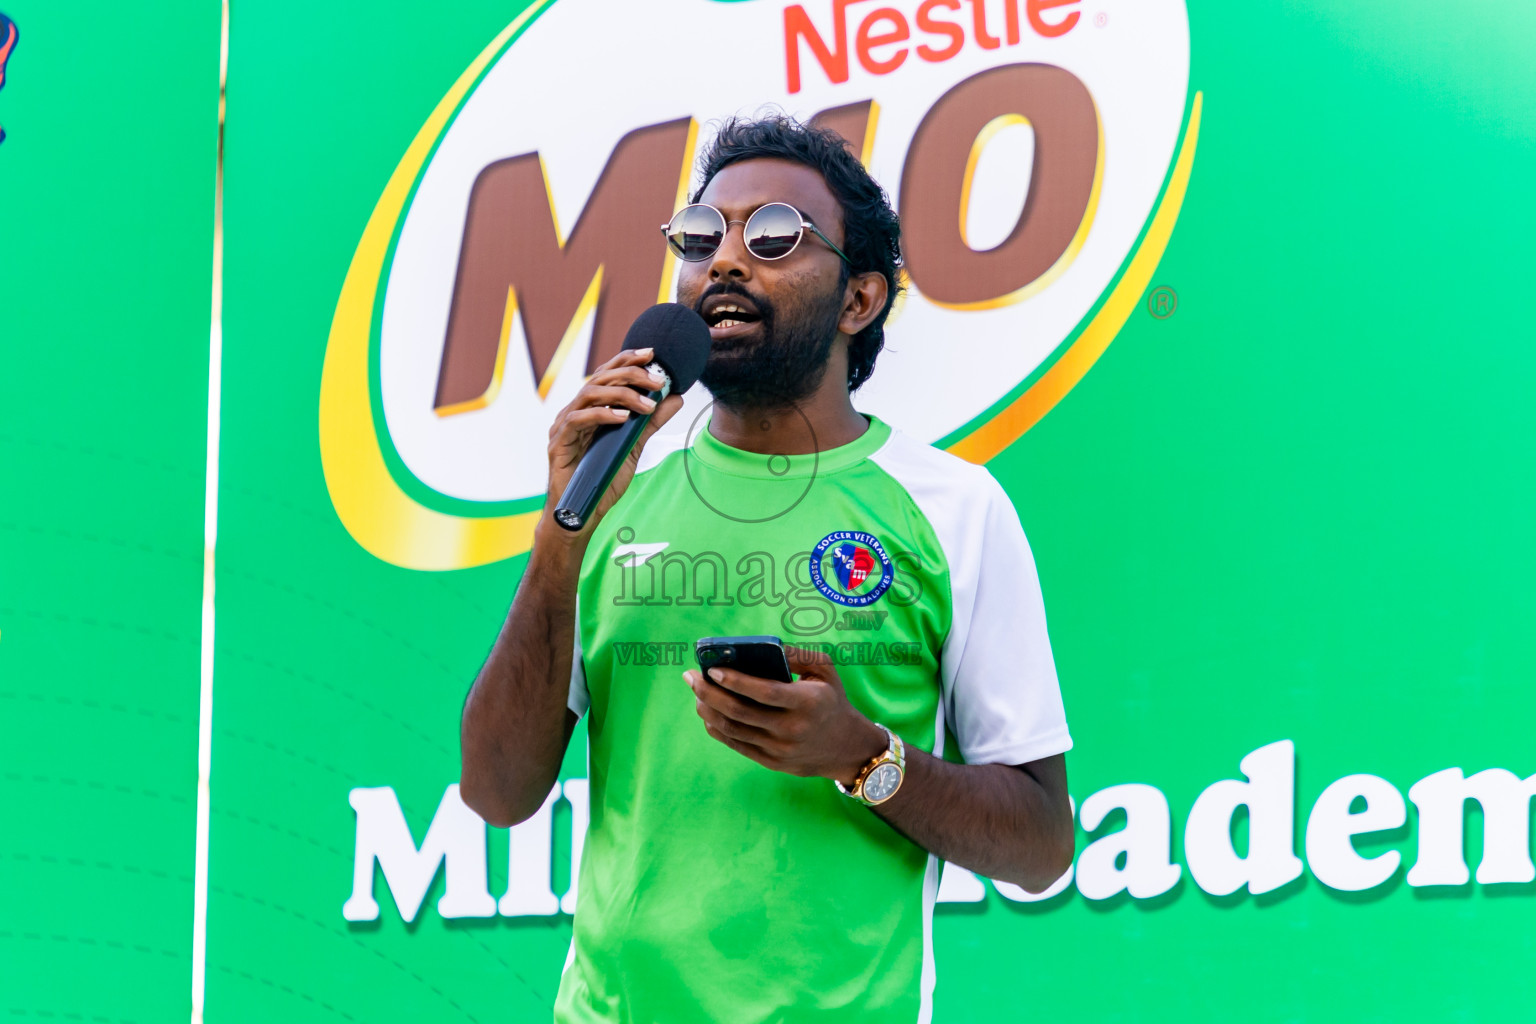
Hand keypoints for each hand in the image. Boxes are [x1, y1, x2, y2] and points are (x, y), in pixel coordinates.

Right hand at [542, 347, 683, 537]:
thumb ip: (651, 422)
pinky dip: (602, 415)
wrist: (581, 514)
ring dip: (621, 395)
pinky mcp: (558, 444)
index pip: (607, 375)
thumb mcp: (634, 447)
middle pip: (599, 379)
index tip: (652, 354)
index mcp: (590, 409)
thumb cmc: (603, 479)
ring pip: (589, 394)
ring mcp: (563, 426)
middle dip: (630, 375)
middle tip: (658, 381)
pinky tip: (624, 419)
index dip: (627, 360)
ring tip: (647, 405)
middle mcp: (574, 411)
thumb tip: (676, 397)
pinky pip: (577, 420)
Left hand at [683, 647, 887, 785]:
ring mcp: (779, 749)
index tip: (712, 669)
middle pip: (740, 712)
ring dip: (708, 710)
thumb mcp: (825, 671)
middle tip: (691, 677)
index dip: (736, 681)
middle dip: (709, 693)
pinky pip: (736, 745)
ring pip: (733, 730)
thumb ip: (797, 654)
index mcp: (806, 702)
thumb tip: (763, 646)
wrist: (846, 747)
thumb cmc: (831, 700)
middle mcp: (791, 728)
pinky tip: (707, 712)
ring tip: (696, 692)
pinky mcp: (771, 762)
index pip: (764, 692)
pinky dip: (716, 729)